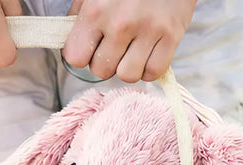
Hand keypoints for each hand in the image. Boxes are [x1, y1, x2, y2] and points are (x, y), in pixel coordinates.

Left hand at [63, 0, 196, 82]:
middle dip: (106, 62)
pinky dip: (149, 68)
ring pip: (127, 76)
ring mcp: (148, 30)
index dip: (82, 55)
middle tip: (115, 45)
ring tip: (132, 50)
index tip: (91, 47)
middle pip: (101, 71)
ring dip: (128, 67)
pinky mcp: (171, 36)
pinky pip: (153, 72)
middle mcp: (120, 23)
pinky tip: (148, 52)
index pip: (76, 58)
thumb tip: (71, 44)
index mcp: (95, 10)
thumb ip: (80, 15)